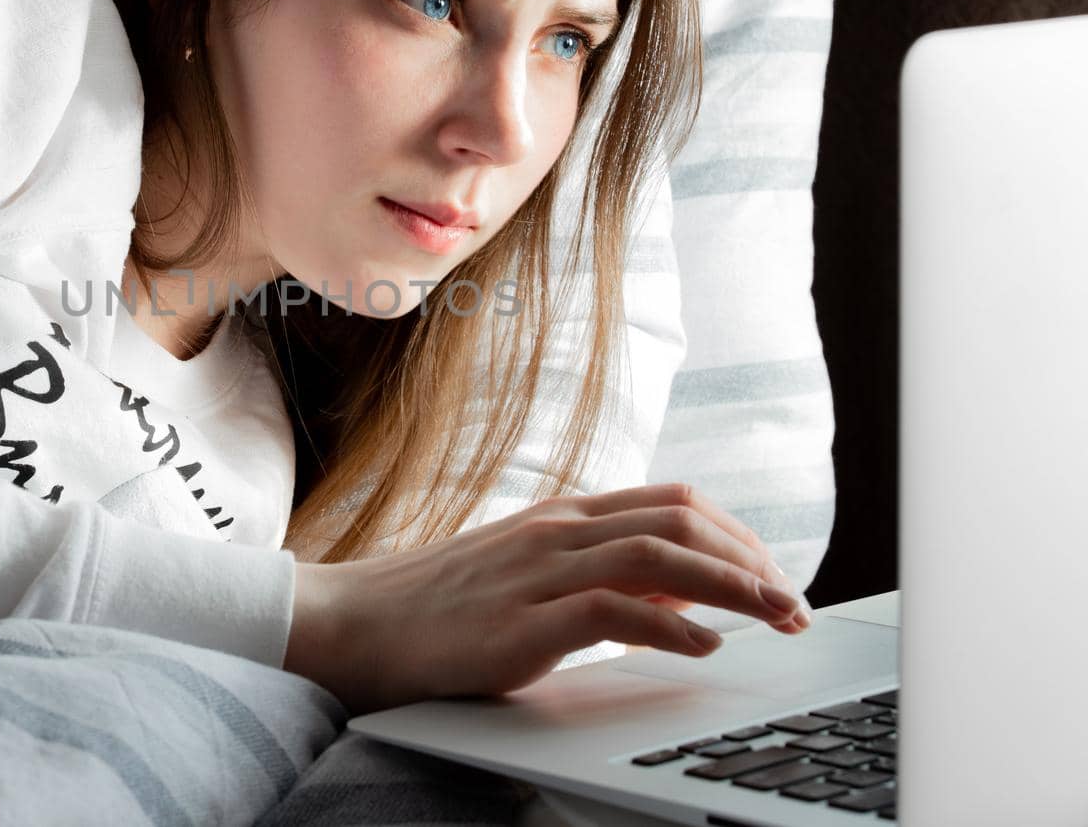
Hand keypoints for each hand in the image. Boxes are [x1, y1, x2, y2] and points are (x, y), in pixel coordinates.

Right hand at [283, 482, 809, 715]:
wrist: (354, 625)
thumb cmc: (439, 608)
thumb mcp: (528, 577)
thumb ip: (602, 576)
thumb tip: (687, 594)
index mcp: (561, 516)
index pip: (672, 501)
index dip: (737, 534)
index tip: (775, 574)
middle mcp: (556, 531)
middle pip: (678, 519)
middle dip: (751, 558)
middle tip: (794, 603)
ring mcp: (536, 571)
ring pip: (657, 555)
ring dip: (732, 585)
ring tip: (777, 617)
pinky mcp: (519, 623)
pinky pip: (611, 610)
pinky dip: (671, 627)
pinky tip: (704, 647)